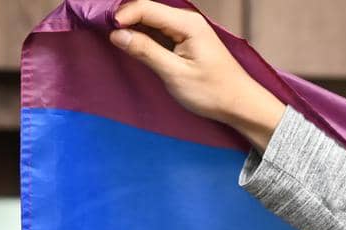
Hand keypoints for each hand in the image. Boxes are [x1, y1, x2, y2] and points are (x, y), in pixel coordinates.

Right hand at [110, 1, 285, 146]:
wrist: (240, 104)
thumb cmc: (213, 92)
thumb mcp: (175, 74)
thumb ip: (146, 51)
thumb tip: (117, 34)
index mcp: (186, 23)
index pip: (144, 7)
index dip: (121, 16)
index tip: (105, 31)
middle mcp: (186, 20)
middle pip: (146, 10)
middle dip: (124, 20)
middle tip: (105, 36)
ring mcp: (186, 29)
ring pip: (150, 21)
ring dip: (133, 29)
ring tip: (117, 43)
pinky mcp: (185, 40)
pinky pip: (158, 32)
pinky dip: (144, 38)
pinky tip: (134, 48)